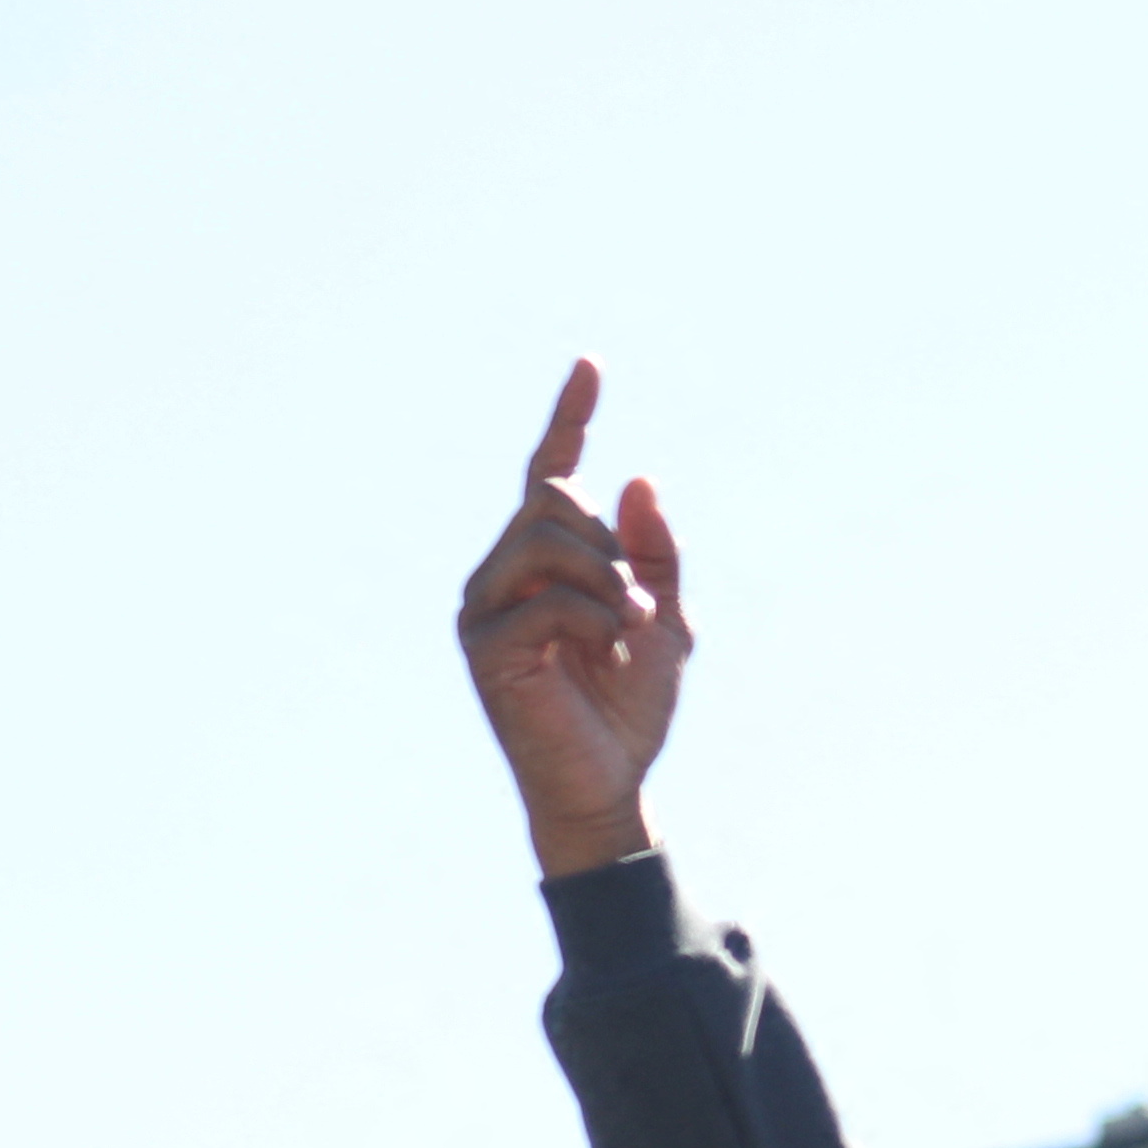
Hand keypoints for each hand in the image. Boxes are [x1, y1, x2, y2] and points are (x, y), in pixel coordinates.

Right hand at [460, 357, 690, 877]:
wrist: (610, 781)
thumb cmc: (629, 705)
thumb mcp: (665, 620)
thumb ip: (654, 554)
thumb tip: (636, 478)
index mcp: (547, 558)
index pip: (550, 471)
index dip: (570, 419)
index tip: (590, 366)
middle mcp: (505, 570)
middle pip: (555, 501)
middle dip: (610, 547)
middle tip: (636, 608)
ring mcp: (486, 604)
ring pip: (546, 541)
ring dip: (605, 581)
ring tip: (626, 629)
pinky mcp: (482, 644)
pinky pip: (543, 601)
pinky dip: (590, 620)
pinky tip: (602, 651)